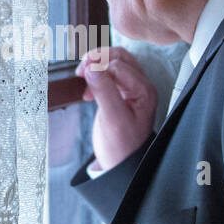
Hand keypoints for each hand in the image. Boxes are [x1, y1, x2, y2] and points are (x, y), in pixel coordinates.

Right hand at [77, 45, 156, 170]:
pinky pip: (110, 75)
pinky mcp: (122, 95)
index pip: (119, 65)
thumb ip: (103, 90)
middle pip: (119, 58)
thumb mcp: (112, 118)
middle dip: (98, 60)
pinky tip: (88, 90)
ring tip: (82, 75)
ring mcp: (132, 90)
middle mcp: (141, 87)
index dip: (98, 66)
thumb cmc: (121, 147)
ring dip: (97, 65)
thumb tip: (92, 66)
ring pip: (114, 63)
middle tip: (80, 69)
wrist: (120, 165)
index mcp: (144, 91)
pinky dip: (96, 76)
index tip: (81, 74)